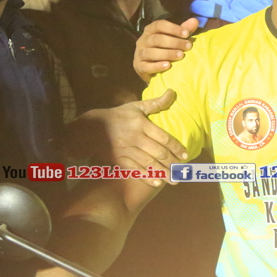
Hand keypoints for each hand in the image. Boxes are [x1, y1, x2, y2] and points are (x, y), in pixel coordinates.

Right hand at [67, 90, 187, 186]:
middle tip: (183, 171)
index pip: (163, 137)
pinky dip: (146, 177)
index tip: (186, 155)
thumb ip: (155, 103)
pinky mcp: (119, 160)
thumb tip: (173, 92)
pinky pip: (134, 170)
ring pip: (148, 163)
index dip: (176, 147)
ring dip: (163, 173)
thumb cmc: (118, 116)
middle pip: (157, 153)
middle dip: (172, 163)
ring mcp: (126, 150)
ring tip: (175, 180)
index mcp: (140, 124)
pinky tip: (157, 183)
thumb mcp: (135, 107)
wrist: (91, 129)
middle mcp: (134, 138)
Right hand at [133, 17, 196, 81]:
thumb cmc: (165, 49)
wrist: (152, 68)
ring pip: (151, 52)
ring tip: (181, 56)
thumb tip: (195, 21)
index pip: (160, 25)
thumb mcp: (175, 38)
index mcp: (150, 30)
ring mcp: (139, 53)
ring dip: (167, 54)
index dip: (173, 28)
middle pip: (157, 39)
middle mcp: (143, 40)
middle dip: (174, 42)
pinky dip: (157, 66)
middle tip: (188, 46)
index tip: (187, 34)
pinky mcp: (139, 66)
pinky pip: (146, 66)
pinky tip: (168, 66)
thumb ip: (184, 30)